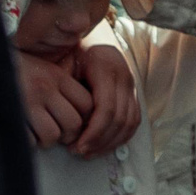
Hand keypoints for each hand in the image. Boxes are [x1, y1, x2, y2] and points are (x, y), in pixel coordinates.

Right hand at [15, 50, 92, 147]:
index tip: (72, 123)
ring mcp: (27, 101)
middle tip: (56, 134)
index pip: (87, 104)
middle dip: (67, 135)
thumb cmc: (17, 72)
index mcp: (58, 76)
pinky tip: (23, 135)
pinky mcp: (10, 114)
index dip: (83, 118)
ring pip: (53, 135)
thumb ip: (62, 87)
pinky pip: (29, 141)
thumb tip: (85, 113)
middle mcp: (46, 88)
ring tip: (38, 135)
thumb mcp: (45, 71)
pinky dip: (27, 143)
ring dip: (46, 141)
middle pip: (73, 123)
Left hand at [72, 33, 141, 156]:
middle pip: (119, 118)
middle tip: (78, 152)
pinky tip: (104, 146)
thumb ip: (63, 89)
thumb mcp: (63, 65)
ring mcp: (131, 85)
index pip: (106, 108)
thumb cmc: (70, 56)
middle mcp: (124, 76)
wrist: (90, 42)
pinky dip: (122, 136)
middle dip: (99, 140)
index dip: (93, 132)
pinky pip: (135, 120)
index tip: (76, 146)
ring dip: (110, 142)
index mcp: (106, 68)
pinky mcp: (133, 93)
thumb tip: (61, 118)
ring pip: (130, 121)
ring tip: (89, 152)